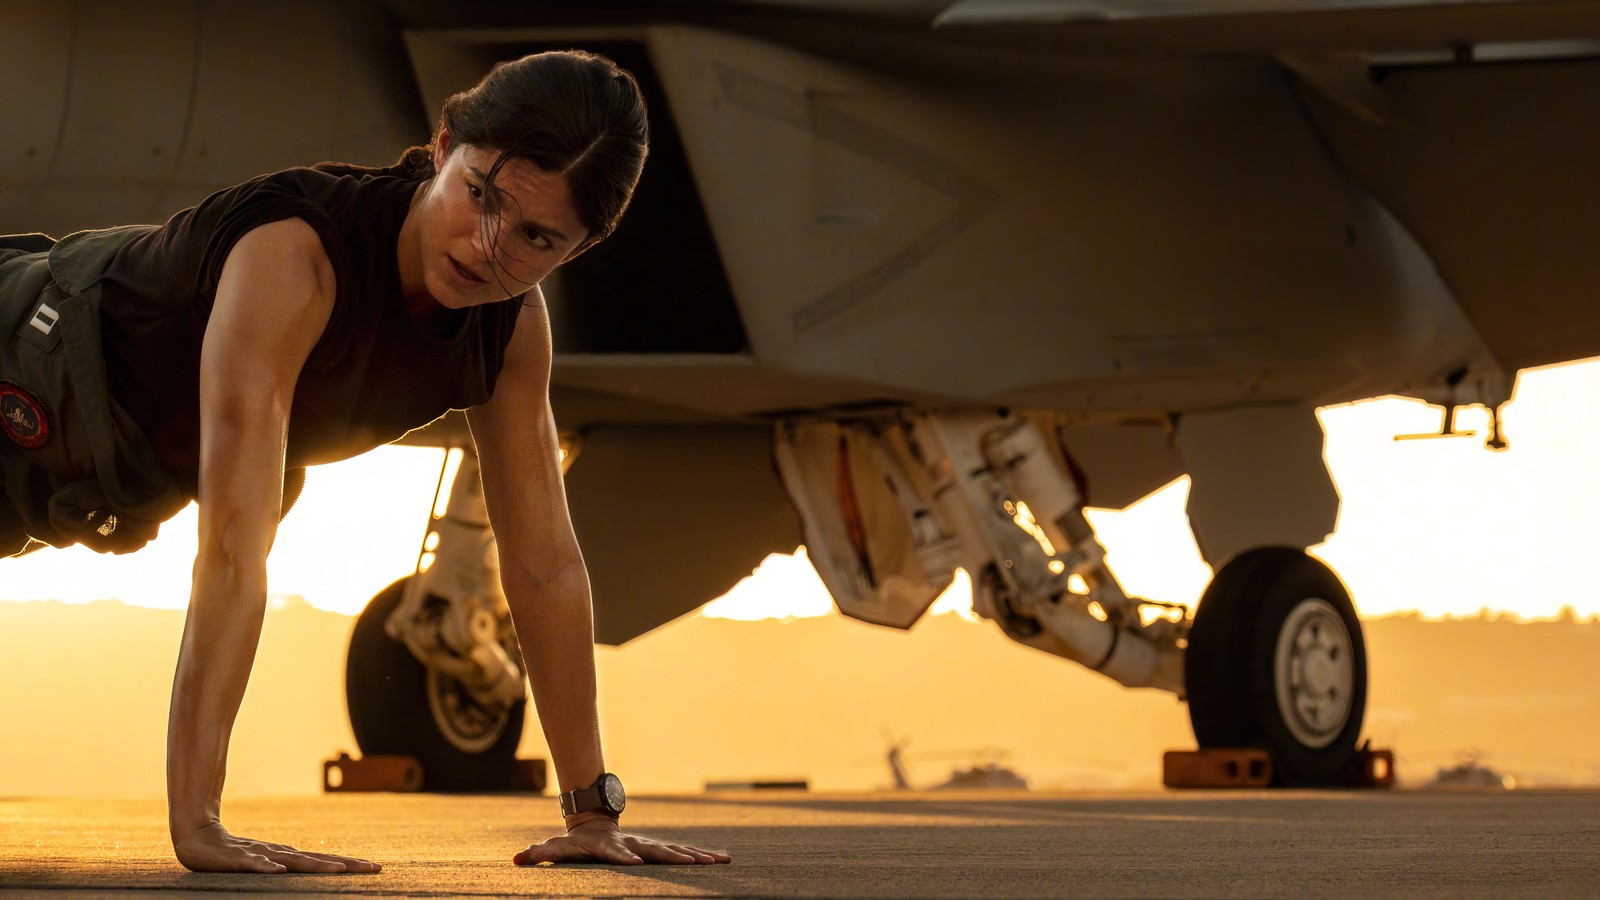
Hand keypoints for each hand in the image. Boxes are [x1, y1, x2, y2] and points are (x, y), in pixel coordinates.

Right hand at [173, 821, 381, 873]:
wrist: (196, 836)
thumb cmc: (231, 852)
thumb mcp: (262, 863)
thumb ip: (282, 866)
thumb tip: (303, 873)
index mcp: (287, 856)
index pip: (323, 861)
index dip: (349, 865)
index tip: (376, 867)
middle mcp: (280, 854)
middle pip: (319, 860)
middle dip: (347, 866)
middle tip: (375, 868)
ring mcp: (260, 854)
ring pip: (295, 862)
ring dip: (318, 866)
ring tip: (341, 871)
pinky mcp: (238, 858)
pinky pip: (254, 864)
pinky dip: (267, 867)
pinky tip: (279, 871)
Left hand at [513, 815, 730, 865]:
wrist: (594, 823)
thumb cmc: (573, 843)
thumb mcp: (554, 847)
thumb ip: (537, 854)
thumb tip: (515, 860)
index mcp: (610, 847)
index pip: (617, 853)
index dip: (624, 857)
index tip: (634, 863)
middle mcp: (635, 844)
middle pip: (657, 851)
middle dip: (676, 857)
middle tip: (695, 863)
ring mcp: (649, 845)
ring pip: (677, 850)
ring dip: (699, 856)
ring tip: (722, 860)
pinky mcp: (659, 849)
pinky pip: (684, 853)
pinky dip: (704, 856)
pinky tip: (724, 859)